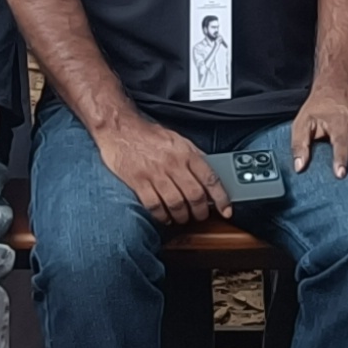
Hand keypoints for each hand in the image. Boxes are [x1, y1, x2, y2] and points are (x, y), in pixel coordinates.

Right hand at [97, 113, 229, 223]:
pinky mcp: (138, 182)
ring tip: (183, 218)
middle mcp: (173, 164)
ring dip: (182, 216)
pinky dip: (162, 216)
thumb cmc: (149, 135)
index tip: (226, 209)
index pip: (210, 178)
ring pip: (176, 203)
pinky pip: (155, 206)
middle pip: (195, 195)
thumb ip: (194, 156)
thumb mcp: (178, 140)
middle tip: (200, 215)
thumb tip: (209, 173)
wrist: (120, 129)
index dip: (221, 198)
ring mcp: (155, 174)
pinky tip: (164, 217)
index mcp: (186, 153)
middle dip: (201, 211)